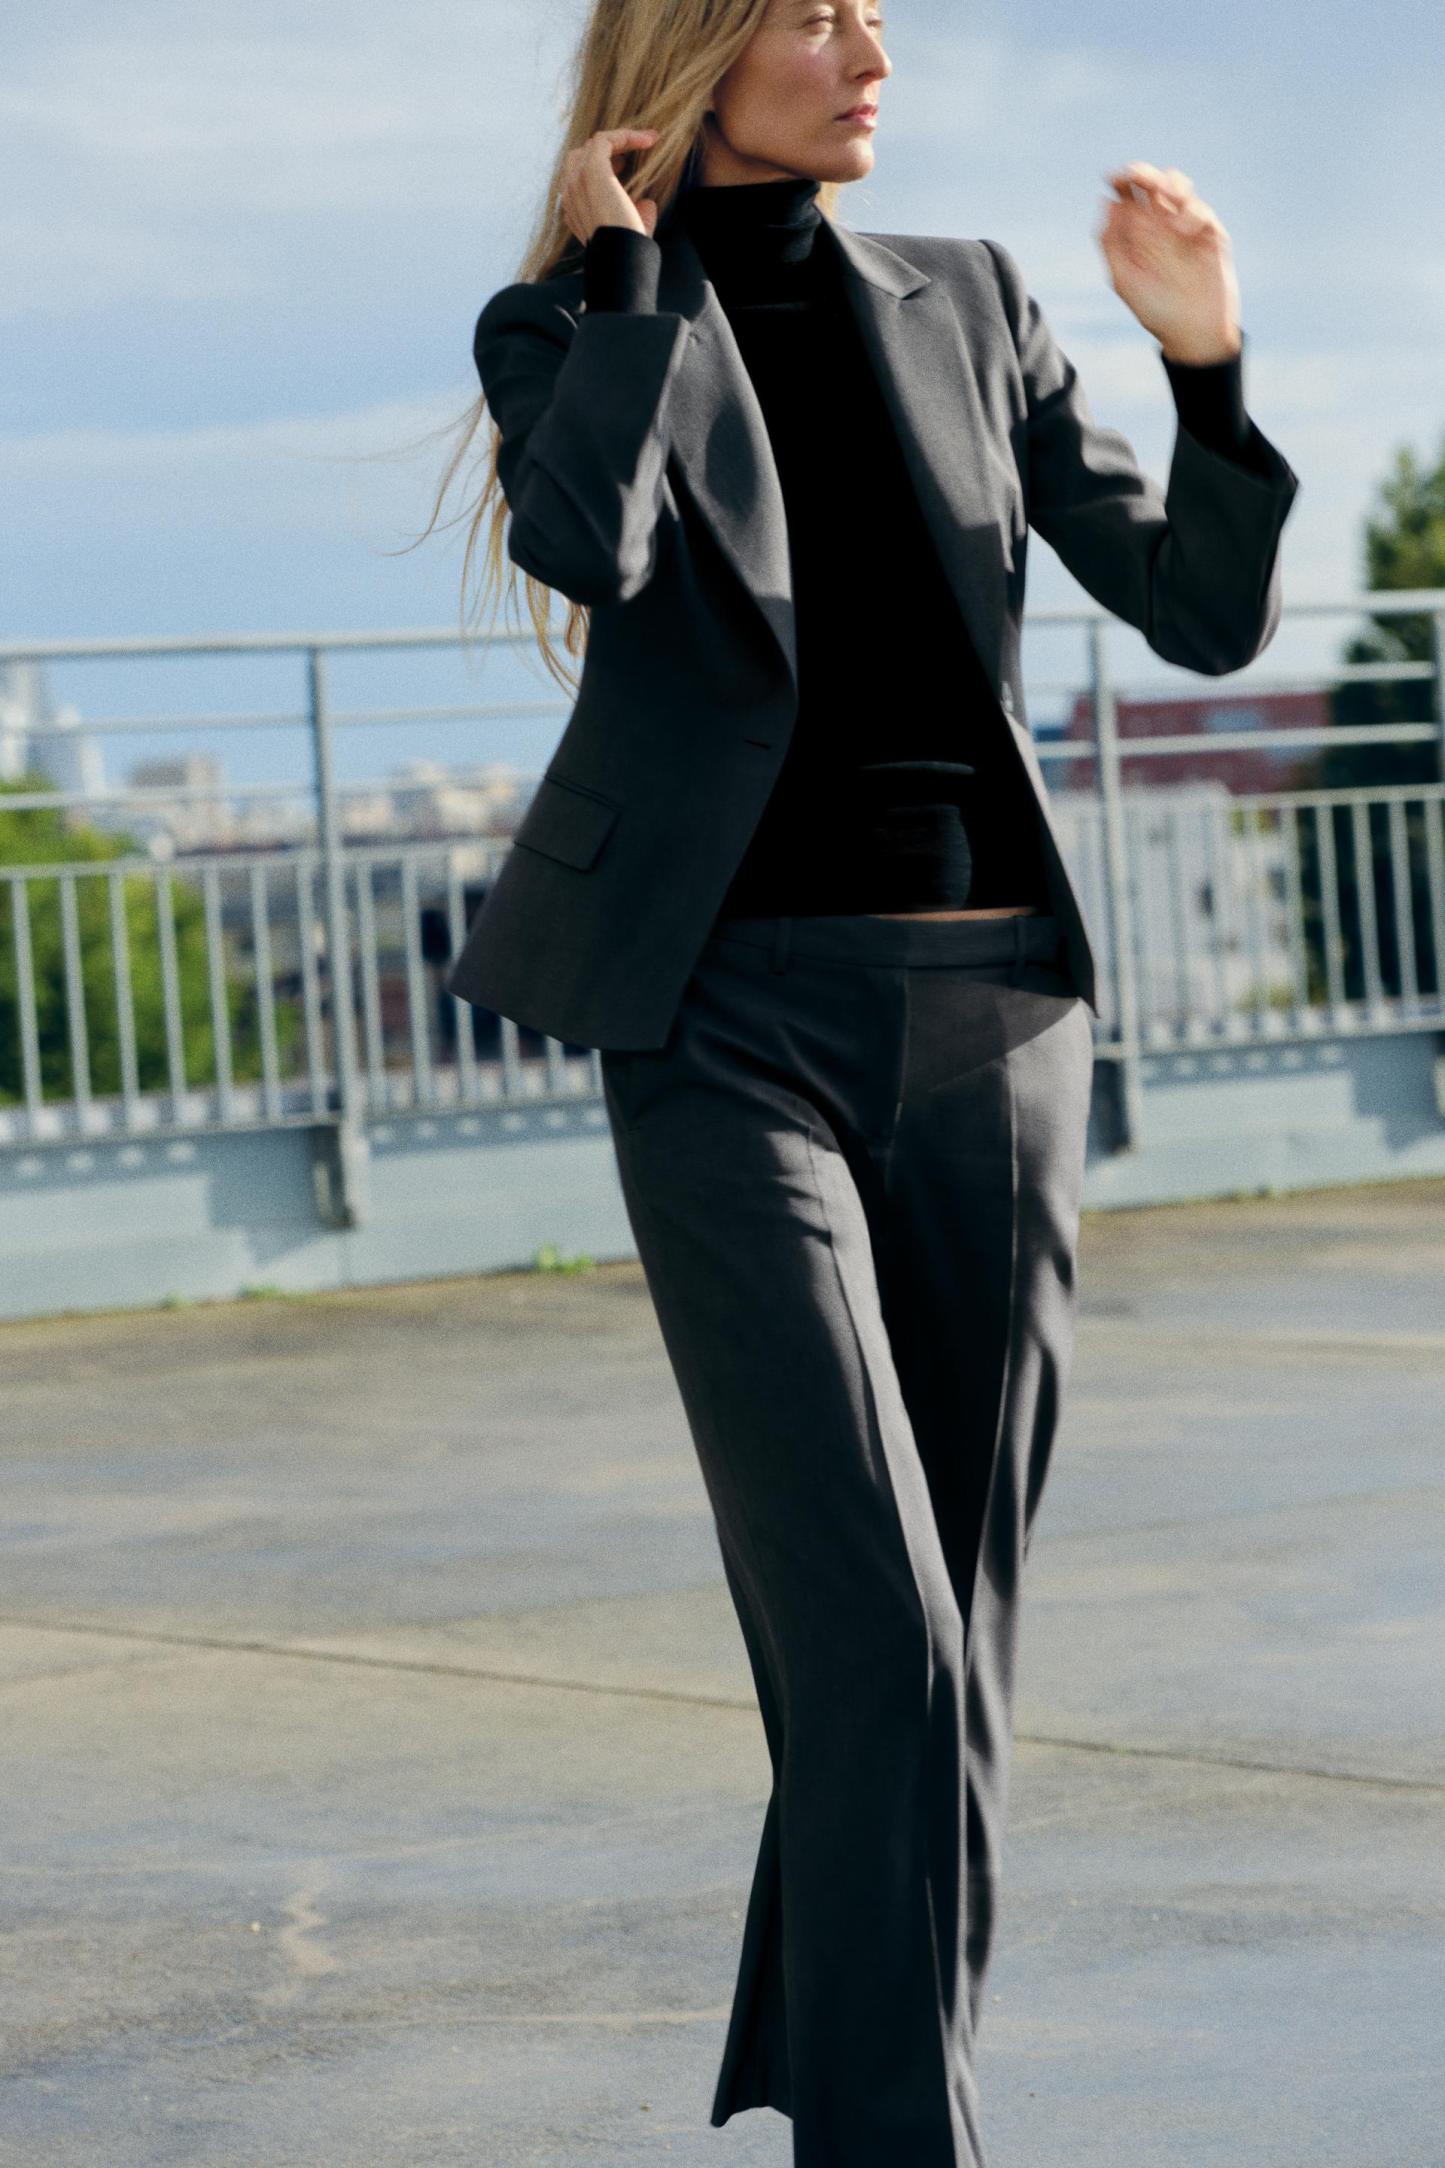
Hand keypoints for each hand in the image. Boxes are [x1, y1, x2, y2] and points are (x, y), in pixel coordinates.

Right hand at [559, 127, 661, 245]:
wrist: (622, 257)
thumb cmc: (628, 250)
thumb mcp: (631, 230)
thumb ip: (636, 215)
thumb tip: (647, 203)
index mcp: (574, 209)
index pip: (581, 176)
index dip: (605, 167)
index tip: (629, 166)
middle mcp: (570, 194)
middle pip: (582, 156)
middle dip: (608, 151)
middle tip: (635, 152)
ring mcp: (577, 180)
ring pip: (592, 145)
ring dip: (620, 139)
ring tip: (645, 141)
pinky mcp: (591, 169)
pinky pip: (605, 140)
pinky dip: (626, 136)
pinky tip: (648, 140)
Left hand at [1097, 162, 1241, 364]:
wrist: (1193, 330)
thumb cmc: (1154, 309)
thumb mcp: (1124, 279)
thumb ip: (1112, 242)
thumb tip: (1106, 200)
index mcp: (1136, 233)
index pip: (1127, 197)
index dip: (1121, 182)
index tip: (1113, 178)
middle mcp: (1160, 224)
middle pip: (1152, 184)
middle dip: (1145, 175)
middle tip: (1139, 176)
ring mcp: (1186, 226)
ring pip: (1179, 187)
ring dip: (1171, 185)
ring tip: (1165, 194)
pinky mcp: (1210, 232)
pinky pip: (1200, 210)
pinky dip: (1190, 213)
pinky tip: (1183, 229)